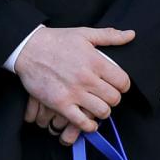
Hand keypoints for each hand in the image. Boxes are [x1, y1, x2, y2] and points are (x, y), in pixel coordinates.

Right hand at [15, 26, 133, 137]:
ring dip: (102, 111)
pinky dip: (89, 126)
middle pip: (114, 99)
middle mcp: (87, 78)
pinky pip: (82, 122)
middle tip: (106, 96)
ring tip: (97, 107)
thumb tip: (131, 35)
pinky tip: (89, 122)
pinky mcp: (60, 104)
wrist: (28, 49)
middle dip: (113, 99)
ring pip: (102, 112)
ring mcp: (74, 92)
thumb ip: (110, 35)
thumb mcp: (84, 33)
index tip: (117, 86)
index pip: (123, 82)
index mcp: (96, 61)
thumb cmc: (56, 40)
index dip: (123, 85)